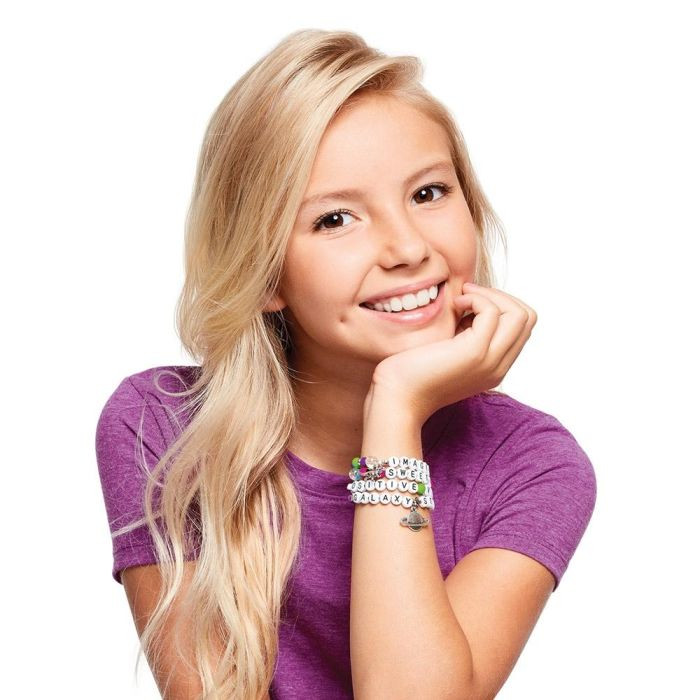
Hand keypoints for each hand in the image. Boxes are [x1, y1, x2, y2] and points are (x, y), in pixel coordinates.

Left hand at [367, 282, 537, 424]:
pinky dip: (476, 298)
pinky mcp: (475, 353)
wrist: (396, 397)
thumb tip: (475, 300)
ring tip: (461, 299)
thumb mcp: (449, 348)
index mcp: (494, 366)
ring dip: (490, 295)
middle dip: (500, 296)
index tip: (469, 302)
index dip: (500, 305)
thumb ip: (467, 331)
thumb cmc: (412, 371)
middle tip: (467, 295)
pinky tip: (454, 304)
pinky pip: (493, 312)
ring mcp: (490, 361)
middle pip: (528, 318)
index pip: (522, 326)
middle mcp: (499, 367)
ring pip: (520, 315)